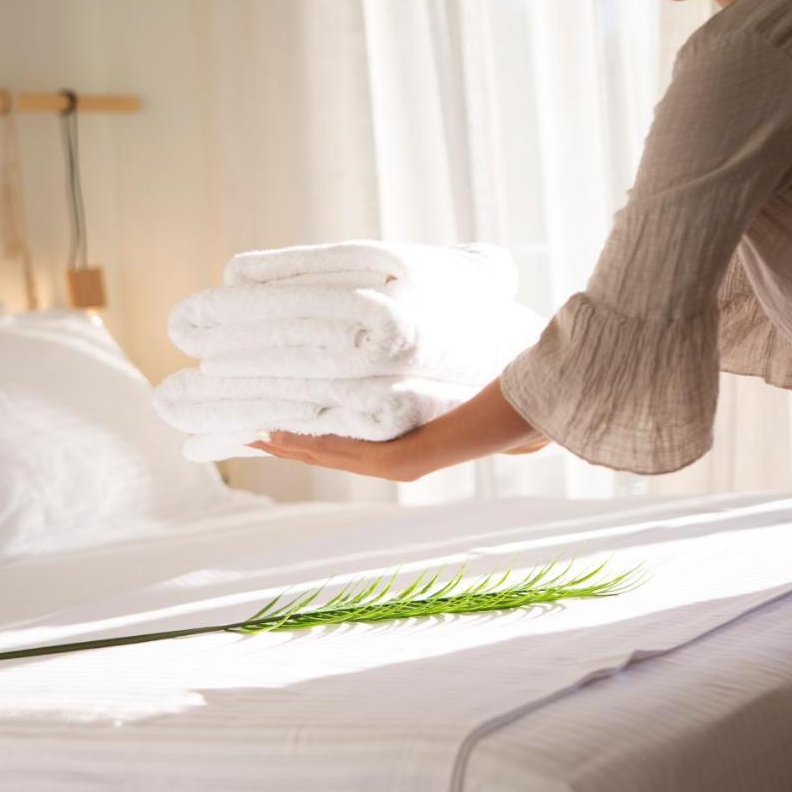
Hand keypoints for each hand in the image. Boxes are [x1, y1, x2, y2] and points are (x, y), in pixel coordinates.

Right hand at [248, 377, 546, 480]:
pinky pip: (349, 454)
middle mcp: (403, 456)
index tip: (275, 411)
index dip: (311, 427)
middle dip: (288, 437)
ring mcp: (404, 462)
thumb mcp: (469, 364)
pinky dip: (313, 446)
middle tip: (247, 426)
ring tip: (252, 430)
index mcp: (414, 435)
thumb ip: (447, 357)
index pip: (352, 436)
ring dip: (290, 443)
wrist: (543, 406)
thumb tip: (433, 329)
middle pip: (332, 450)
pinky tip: (282, 434)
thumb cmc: (517, 385)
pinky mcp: (407, 462)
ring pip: (332, 455)